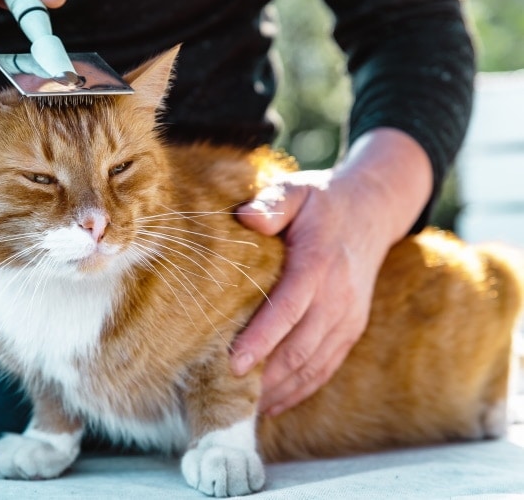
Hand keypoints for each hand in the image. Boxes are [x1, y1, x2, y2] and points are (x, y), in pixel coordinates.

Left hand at [231, 128, 433, 415]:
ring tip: (242, 408)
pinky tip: (273, 404)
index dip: (262, 338)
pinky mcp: (351, 329)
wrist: (372, 210)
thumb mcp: (296, 190)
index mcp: (319, 263)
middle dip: (264, 375)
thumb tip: (246, 217)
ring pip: (313, 365)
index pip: (289, 308)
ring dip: (279, 390)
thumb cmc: (321, 202)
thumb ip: (273, 204)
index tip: (233, 362)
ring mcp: (348, 317)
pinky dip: (300, 390)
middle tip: (224, 395)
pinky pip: (326, 367)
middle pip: (300, 347)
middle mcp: (338, 297)